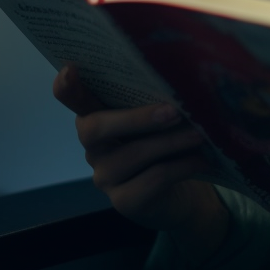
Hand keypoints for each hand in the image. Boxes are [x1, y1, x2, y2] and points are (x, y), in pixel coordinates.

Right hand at [52, 66, 229, 260]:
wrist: (181, 195)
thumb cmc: (167, 143)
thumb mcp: (159, 120)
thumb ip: (156, 100)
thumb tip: (180, 78)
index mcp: (97, 118)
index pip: (74, 100)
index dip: (68, 87)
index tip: (70, 68)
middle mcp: (94, 147)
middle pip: (96, 128)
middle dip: (136, 118)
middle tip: (174, 112)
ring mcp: (104, 176)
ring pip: (132, 154)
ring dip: (170, 142)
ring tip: (199, 135)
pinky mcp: (124, 201)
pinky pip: (152, 179)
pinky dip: (181, 166)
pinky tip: (201, 160)